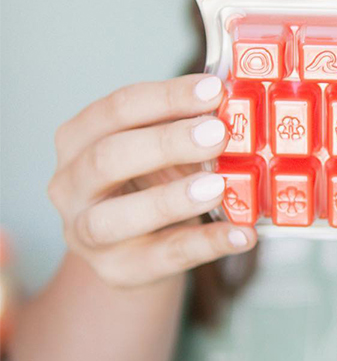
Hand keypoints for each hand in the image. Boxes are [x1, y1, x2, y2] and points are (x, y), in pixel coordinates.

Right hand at [46, 74, 253, 287]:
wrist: (137, 246)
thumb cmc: (152, 180)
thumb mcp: (163, 148)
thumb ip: (187, 126)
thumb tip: (237, 102)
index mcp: (79, 139)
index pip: (115, 110)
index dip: (165, 97)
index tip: (214, 90)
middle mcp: (70, 185)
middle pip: (107, 158)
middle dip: (165, 143)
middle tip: (217, 134)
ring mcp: (85, 233)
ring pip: (115, 217)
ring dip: (169, 199)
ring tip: (218, 186)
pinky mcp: (117, 270)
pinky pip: (162, 257)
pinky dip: (206, 245)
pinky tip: (243, 233)